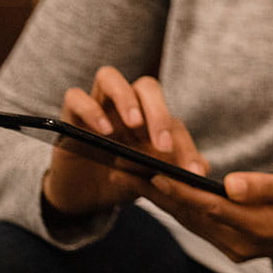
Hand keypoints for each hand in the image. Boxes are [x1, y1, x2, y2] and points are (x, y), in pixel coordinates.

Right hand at [42, 66, 206, 216]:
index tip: (189, 171)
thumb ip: (175, 172)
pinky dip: (90, 109)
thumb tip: (202, 170)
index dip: (184, 145)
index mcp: (150, 118)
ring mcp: (97, 107)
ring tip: (133, 124)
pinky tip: (103, 131)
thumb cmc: (123, 180)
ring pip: (109, 77)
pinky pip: (75, 97)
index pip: (172, 119)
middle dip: (158, 112)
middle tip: (161, 144)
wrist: (84, 195)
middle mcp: (125, 106)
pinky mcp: (70, 117)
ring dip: (125, 98)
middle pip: (146, 87)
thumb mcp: (151, 180)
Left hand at [142, 169, 272, 264]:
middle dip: (161, 194)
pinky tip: (162, 191)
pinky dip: (179, 207)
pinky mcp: (229, 245)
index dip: (182, 191)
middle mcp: (240, 244)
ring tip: (136, 177)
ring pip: (191, 222)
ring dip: (164, 201)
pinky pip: (198, 225)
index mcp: (258, 227)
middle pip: (193, 217)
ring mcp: (233, 248)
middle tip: (132, 171)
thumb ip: (264, 186)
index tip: (155, 173)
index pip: (210, 207)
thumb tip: (231, 183)